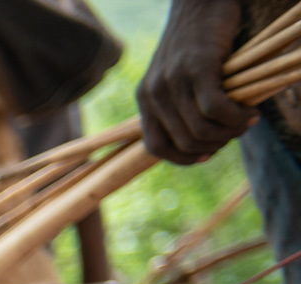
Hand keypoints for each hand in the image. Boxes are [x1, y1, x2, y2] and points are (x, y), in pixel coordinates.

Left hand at [138, 0, 249, 164]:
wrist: (200, 2)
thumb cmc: (196, 42)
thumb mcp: (178, 77)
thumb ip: (180, 105)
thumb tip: (201, 140)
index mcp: (145, 99)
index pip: (155, 147)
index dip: (183, 158)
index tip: (207, 154)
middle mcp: (154, 93)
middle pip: (184, 142)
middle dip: (215, 145)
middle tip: (236, 131)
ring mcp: (173, 80)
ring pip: (201, 130)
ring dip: (229, 133)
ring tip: (246, 121)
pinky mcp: (198, 67)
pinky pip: (214, 109)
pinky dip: (235, 117)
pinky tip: (249, 111)